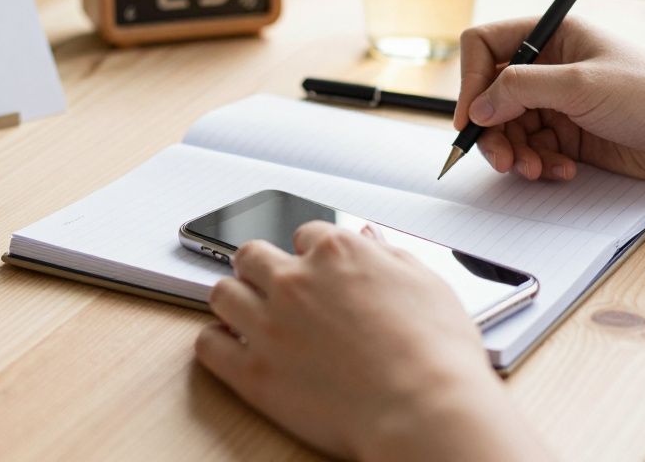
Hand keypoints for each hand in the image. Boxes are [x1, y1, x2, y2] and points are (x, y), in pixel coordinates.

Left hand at [194, 222, 550, 460]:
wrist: (423, 410)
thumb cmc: (436, 355)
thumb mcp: (427, 284)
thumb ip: (389, 256)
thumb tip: (369, 240)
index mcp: (338, 253)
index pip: (305, 233)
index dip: (310, 253)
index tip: (314, 269)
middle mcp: (296, 281)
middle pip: (252, 255)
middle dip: (262, 268)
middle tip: (274, 288)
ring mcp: (269, 325)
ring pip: (222, 293)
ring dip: (235, 300)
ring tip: (248, 315)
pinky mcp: (253, 372)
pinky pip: (208, 345)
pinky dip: (215, 343)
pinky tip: (230, 347)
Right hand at [455, 17, 644, 182]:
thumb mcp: (580, 85)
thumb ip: (520, 90)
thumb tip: (476, 107)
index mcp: (552, 35)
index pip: (485, 46)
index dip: (471, 80)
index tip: (469, 117)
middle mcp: (549, 66)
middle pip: (490, 95)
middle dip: (492, 130)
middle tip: (500, 159)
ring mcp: (558, 102)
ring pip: (507, 128)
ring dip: (514, 153)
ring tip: (534, 170)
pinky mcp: (568, 135)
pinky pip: (531, 149)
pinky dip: (537, 164)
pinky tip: (560, 171)